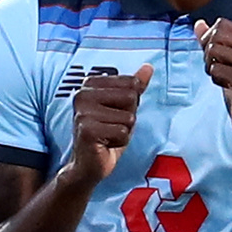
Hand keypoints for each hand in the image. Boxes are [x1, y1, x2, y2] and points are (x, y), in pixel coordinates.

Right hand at [66, 64, 152, 184]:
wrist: (89, 164)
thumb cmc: (107, 134)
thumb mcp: (124, 108)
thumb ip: (135, 87)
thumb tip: (149, 67)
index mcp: (90, 84)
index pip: (131, 83)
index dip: (130, 104)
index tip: (114, 114)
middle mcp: (82, 94)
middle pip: (131, 98)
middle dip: (128, 117)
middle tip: (111, 127)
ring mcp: (83, 112)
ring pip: (128, 117)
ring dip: (124, 131)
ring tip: (108, 136)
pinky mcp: (87, 129)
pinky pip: (122, 132)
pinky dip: (119, 142)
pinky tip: (105, 145)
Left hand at [193, 18, 231, 151]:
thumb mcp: (231, 64)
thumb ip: (215, 43)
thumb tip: (198, 23)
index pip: (223, 24)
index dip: (210, 39)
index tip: (215, 58)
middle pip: (217, 34)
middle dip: (208, 52)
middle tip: (216, 69)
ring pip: (214, 51)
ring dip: (211, 66)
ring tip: (223, 79)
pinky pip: (215, 70)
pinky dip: (216, 80)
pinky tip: (229, 89)